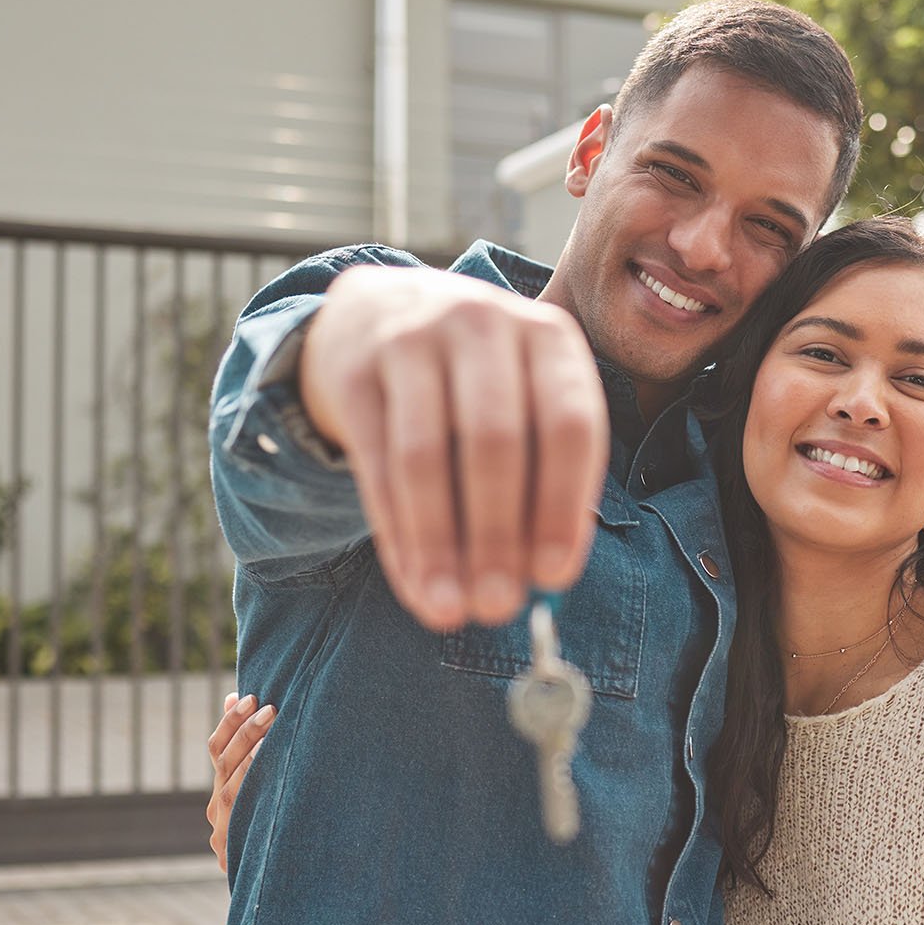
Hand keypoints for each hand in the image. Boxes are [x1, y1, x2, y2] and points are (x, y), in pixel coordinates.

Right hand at [206, 692, 275, 873]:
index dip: (229, 723)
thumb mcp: (262, 791)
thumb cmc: (276, 832)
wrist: (273, 891)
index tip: (244, 697)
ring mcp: (222, 832)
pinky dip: (255, 786)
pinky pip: (243, 813)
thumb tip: (234, 697)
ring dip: (251, 753)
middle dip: (245, 732)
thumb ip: (247, 752)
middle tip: (268, 707)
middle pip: (224, 763)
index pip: (216, 750)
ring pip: (231, 785)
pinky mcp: (230, 852)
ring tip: (273, 728)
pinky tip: (276, 769)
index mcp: (222, 792)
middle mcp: (218, 810)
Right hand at [299, 265, 608, 630]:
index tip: (554, 579)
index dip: (563, 507)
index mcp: (548, 336)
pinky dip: (397, 533)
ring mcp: (411, 339)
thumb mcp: (527, 396)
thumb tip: (546, 580)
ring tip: (450, 612)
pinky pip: (375, 464)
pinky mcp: (354, 371)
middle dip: (497, 537)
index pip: (569, 425)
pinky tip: (413, 582)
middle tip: (498, 608)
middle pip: (495, 442)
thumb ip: (547, 474)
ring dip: (440, 546)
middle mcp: (482, 324)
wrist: (377, 312)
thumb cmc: (476, 380)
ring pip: (426, 457)